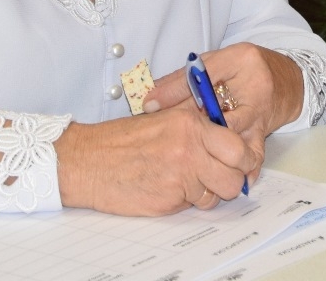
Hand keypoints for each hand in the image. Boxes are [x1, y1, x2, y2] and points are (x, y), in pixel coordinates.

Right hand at [54, 107, 256, 214]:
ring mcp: (182, 171)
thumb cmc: (118, 142)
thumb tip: (223, 141)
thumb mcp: (159, 121)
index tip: (234, 161)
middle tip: (215, 178)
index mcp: (188, 121)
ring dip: (207, 192)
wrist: (86, 160)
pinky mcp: (172, 195)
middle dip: (230, 179)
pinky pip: (197, 204)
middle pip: (237, 172)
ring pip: (220, 192)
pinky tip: (166, 188)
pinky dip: (187, 200)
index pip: (237, 144)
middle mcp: (189, 144)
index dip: (239, 157)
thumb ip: (191, 129)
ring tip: (182, 181)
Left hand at [142, 43, 303, 184]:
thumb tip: (150, 100)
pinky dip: (241, 167)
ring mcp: (262, 112)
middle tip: (170, 138)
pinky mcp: (265, 133)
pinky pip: (253, 153)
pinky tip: (232, 180)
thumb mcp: (214, 63)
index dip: (174, 92)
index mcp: (239, 61)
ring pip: (233, 135)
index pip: (202, 76)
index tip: (150, 106)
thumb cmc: (243, 70)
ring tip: (194, 162)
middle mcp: (254, 87)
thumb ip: (182, 80)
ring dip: (212, 149)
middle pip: (217, 109)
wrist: (287, 81)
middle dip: (192, 125)